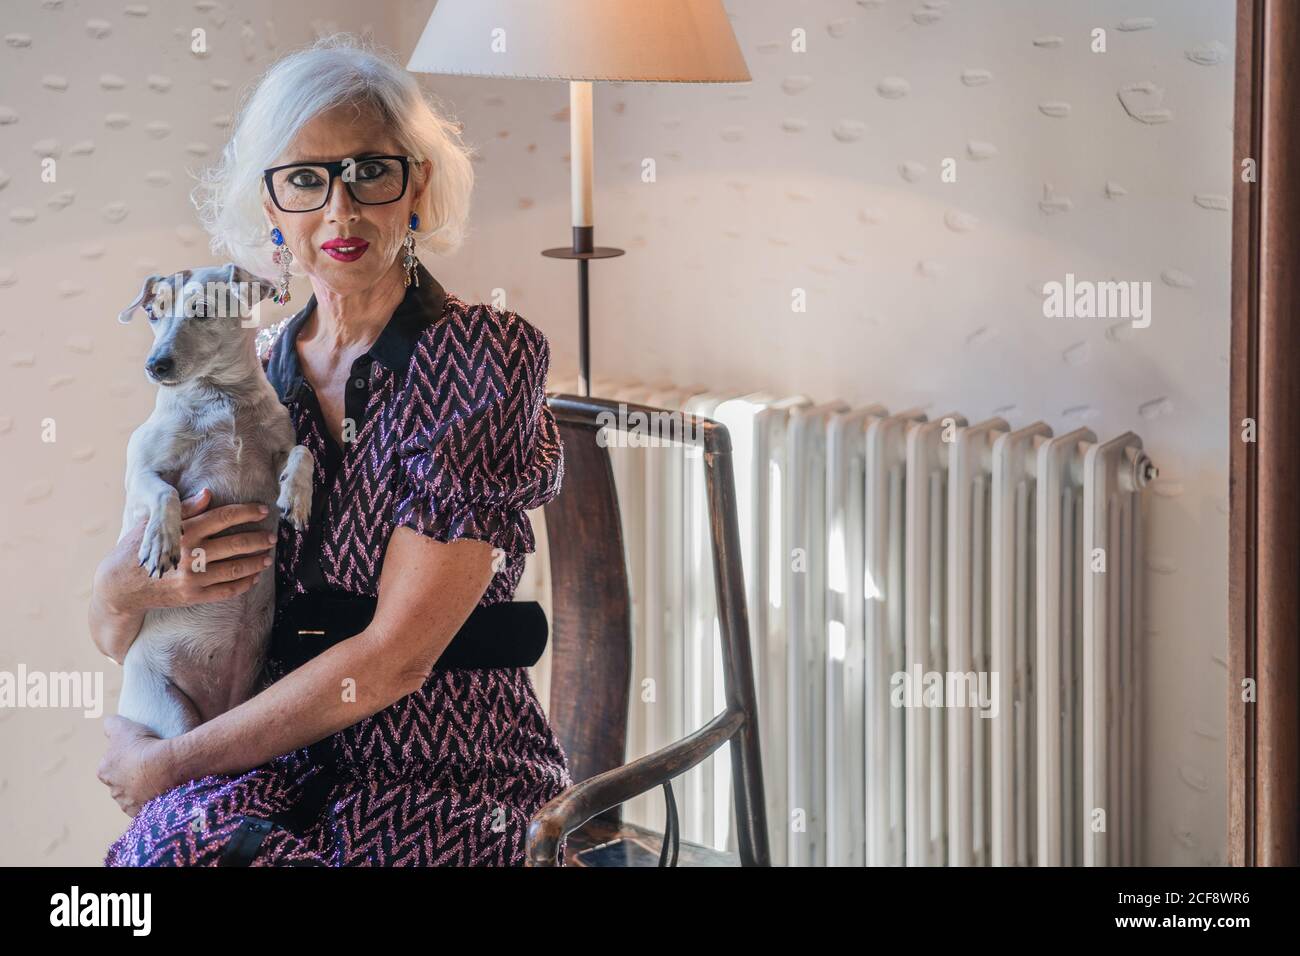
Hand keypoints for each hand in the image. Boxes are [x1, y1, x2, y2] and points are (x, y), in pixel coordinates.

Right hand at [96, 489, 276, 615]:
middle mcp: (189, 555)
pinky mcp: (192, 596)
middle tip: (272, 537)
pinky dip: (243, 584)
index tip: (263, 509)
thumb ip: (184, 510)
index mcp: (182, 532)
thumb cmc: (136, 549)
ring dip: (255, 562)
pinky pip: (226, 591)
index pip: (222, 517)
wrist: (119, 587)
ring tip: (267, 557)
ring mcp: (192, 578)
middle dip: (258, 539)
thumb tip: (208, 493)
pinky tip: (253, 577)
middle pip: (235, 544)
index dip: (246, 512)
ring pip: (235, 569)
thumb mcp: (154, 525)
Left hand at [97, 715, 175, 816]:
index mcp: (104, 771)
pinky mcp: (143, 813)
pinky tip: (163, 790)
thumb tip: (108, 723)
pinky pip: (147, 806)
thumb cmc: (142, 746)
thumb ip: (111, 724)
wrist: (165, 766)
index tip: (138, 752)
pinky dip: (153, 800)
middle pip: (121, 782)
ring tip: (160, 777)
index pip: (110, 765)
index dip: (124, 758)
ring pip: (134, 796)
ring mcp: (128, 804)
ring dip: (143, 789)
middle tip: (150, 764)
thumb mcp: (123, 726)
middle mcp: (113, 791)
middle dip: (132, 776)